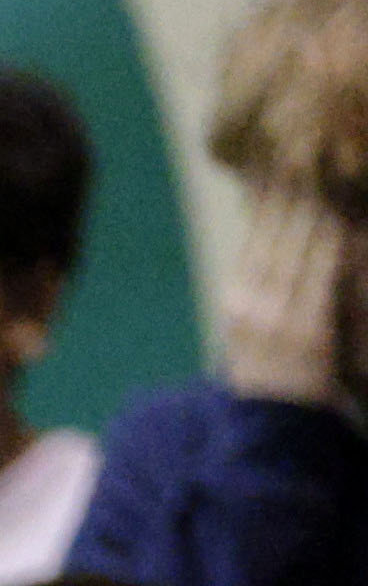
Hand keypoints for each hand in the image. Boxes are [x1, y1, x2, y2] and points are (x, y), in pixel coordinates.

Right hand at [211, 186, 361, 415]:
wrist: (272, 435)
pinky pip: (324, 277)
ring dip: (320, 207)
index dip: (270, 199)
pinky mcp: (306, 331)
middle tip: (310, 150)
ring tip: (334, 170)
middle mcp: (248, 304)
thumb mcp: (258, 334)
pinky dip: (337, 246)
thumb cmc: (275, 383)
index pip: (255, 237)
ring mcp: (275, 317)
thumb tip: (283, 249)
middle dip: (294, 192)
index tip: (281, 163)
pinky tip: (349, 220)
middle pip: (276, 235)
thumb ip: (269, 293)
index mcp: (236, 300)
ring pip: (301, 249)